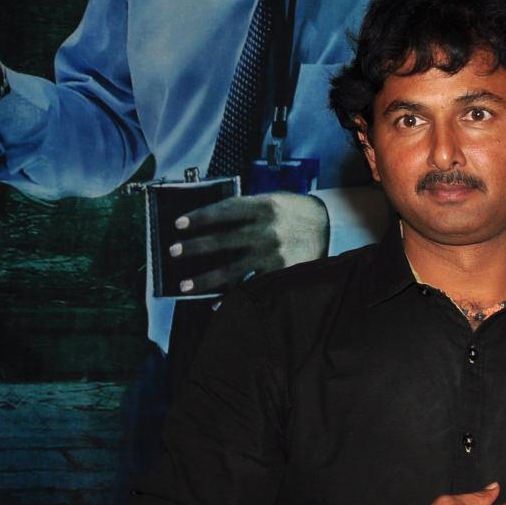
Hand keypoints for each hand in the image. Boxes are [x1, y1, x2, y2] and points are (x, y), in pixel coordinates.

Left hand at [170, 192, 329, 292]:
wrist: (332, 226)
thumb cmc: (295, 212)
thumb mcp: (274, 200)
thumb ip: (246, 208)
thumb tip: (209, 219)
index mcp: (264, 206)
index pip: (225, 210)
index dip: (200, 217)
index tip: (178, 224)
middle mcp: (268, 230)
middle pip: (223, 240)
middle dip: (195, 247)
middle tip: (173, 252)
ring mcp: (274, 253)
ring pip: (233, 269)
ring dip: (205, 279)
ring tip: (184, 287)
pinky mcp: (282, 272)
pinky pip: (252, 286)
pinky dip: (232, 297)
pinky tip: (214, 304)